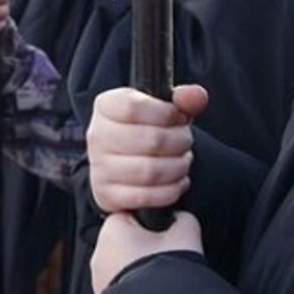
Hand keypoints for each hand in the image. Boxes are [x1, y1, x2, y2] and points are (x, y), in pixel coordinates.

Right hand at [86, 84, 206, 214]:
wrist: (124, 162)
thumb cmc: (146, 130)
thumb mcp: (164, 109)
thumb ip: (183, 99)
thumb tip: (197, 96)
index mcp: (106, 106)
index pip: (134, 107)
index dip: (166, 113)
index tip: (178, 118)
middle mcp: (97, 136)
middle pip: (150, 140)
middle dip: (179, 142)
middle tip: (185, 142)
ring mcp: (100, 167)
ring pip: (150, 172)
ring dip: (178, 167)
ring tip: (182, 161)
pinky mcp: (107, 195)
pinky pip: (145, 197)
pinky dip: (170, 191)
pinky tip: (177, 181)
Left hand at [91, 211, 201, 293]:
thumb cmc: (168, 271)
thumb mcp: (186, 234)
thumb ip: (183, 219)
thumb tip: (180, 219)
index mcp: (112, 229)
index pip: (131, 216)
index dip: (153, 224)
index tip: (168, 237)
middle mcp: (98, 253)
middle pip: (127, 242)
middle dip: (146, 249)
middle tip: (169, 260)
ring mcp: (98, 280)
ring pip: (125, 268)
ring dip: (141, 272)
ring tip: (163, 282)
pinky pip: (123, 289)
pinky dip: (137, 292)